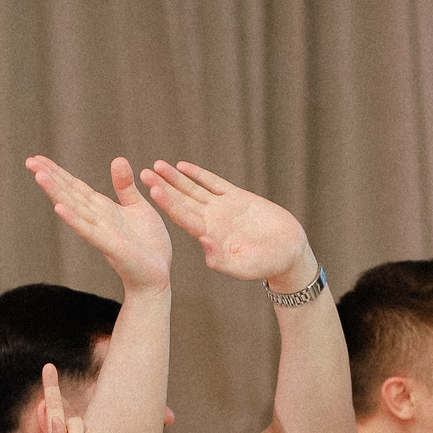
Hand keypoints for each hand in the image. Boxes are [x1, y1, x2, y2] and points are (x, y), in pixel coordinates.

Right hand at [31, 156, 171, 294]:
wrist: (157, 276)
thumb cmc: (148, 244)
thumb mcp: (138, 206)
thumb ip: (124, 185)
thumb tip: (116, 158)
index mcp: (103, 208)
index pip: (75, 187)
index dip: (57, 172)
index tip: (38, 158)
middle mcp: (97, 219)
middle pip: (69, 194)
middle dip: (50, 178)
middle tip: (29, 161)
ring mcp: (101, 232)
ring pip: (75, 209)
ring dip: (56, 193)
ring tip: (39, 177)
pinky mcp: (111, 247)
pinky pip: (90, 231)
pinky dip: (74, 220)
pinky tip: (59, 209)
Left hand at [140, 160, 312, 289]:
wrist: (288, 253)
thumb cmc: (267, 265)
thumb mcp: (245, 267)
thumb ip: (223, 260)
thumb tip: (203, 243)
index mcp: (210, 237)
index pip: (183, 217)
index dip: (168, 203)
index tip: (153, 190)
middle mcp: (212, 221)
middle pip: (182, 201)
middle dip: (164, 186)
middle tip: (143, 173)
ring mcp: (223, 209)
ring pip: (194, 189)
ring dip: (176, 178)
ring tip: (158, 164)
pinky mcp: (237, 199)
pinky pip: (214, 183)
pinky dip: (199, 174)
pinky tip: (183, 166)